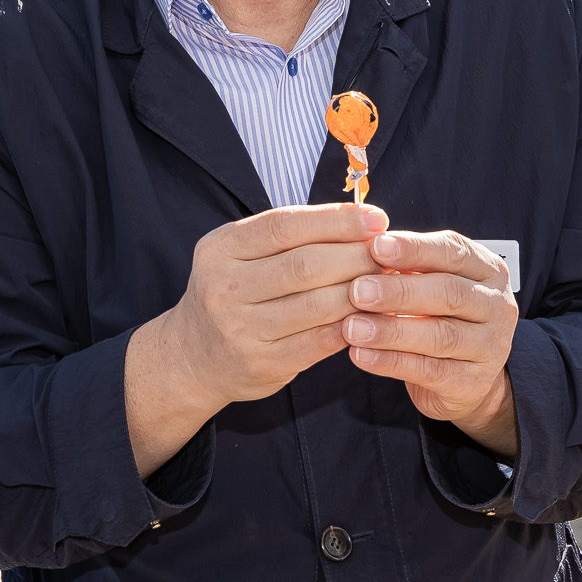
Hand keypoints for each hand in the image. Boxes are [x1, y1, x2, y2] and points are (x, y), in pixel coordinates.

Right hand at [126, 202, 388, 474]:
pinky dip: (351, 327)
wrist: (190, 356)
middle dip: (357, 256)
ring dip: (362, 292)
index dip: (337, 220)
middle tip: (390, 254)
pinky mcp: (260, 363)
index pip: (286, 225)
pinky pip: (319, 341)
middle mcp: (225, 287)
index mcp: (220, 248)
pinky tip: (372, 317)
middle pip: (306, 264)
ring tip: (388, 284)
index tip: (377, 218)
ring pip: (318, 305)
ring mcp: (240, 329)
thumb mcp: (239, 254)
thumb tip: (363, 222)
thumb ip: (290, 236)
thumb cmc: (232, 293)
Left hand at [344, 229, 520, 456]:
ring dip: (391, 331)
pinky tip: (360, 355)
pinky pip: (429, 372)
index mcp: (487, 270)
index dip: (414, 249)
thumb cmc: (438, 314)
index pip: (453, 252)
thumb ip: (407, 266)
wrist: (464, 377)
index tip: (375, 247)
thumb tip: (365, 246)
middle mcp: (497, 306)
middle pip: (449, 293)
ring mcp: (490, 347)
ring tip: (352, 327)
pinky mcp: (472, 383)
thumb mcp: (430, 282)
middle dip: (399, 291)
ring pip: (440, 336)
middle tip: (356, 291)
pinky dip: (391, 363)